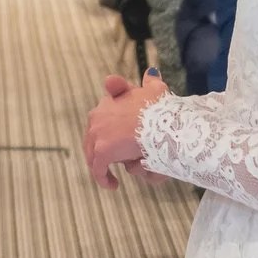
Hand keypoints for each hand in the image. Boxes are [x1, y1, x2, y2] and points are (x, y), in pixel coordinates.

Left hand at [83, 72, 167, 188]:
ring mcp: (98, 132)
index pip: (103, 111)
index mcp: (112, 98)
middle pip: (95, 135)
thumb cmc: (162, 108)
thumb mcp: (158, 90)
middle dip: (105, 147)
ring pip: (95, 152)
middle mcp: (99, 113)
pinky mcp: (101, 151)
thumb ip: (152, 82)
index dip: (107, 124)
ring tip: (114, 173)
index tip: (114, 136)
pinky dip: (104, 177)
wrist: (162, 123)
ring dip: (104, 163)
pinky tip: (112, 184)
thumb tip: (151, 73)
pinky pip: (99, 168)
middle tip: (118, 159)